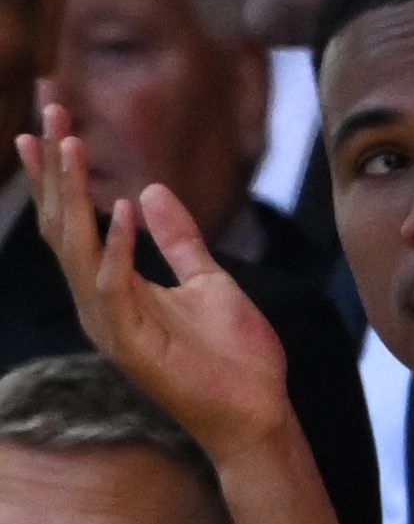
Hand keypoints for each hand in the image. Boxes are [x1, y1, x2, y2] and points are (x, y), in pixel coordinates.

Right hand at [24, 109, 291, 460]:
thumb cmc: (233, 354)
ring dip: (72, 195)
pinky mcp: (132, 346)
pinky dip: (116, 248)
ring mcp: (111, 325)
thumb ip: (179, 238)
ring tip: (71, 142)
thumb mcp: (209, 279)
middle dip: (54, 169)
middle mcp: (100, 303)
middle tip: (48, 112)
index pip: (74, 221)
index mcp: (114, 286)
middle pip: (62, 226)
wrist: (258, 411)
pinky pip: (115, 288)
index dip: (58, 174)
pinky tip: (121, 208)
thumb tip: (148, 188)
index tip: (45, 124)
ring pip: (76, 251)